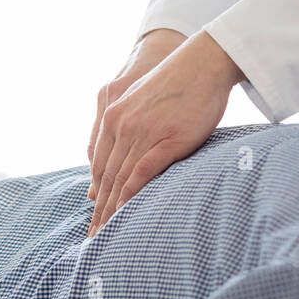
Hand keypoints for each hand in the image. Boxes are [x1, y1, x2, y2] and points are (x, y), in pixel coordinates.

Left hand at [88, 31, 243, 236]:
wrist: (204, 63)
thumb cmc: (183, 83)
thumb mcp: (147, 103)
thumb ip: (132, 126)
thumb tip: (131, 153)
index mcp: (113, 117)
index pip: (100, 163)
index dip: (96, 192)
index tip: (95, 213)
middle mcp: (121, 125)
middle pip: (105, 176)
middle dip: (99, 208)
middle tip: (94, 236)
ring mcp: (141, 132)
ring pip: (119, 179)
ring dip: (111, 210)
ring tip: (108, 233)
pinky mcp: (165, 140)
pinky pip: (141, 175)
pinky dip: (130, 197)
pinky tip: (126, 214)